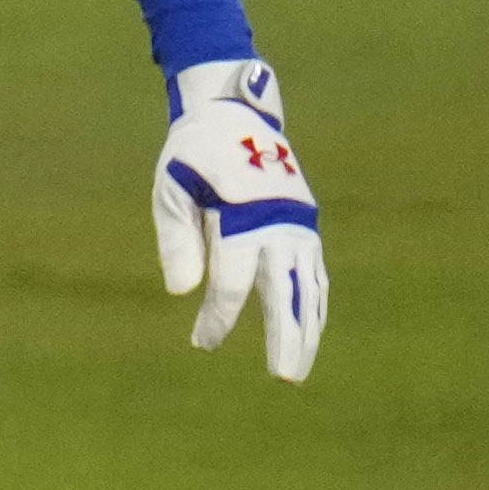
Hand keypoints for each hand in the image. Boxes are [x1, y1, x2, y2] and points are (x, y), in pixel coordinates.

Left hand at [152, 60, 325, 382]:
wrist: (235, 113)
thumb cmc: (193, 154)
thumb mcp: (172, 188)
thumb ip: (177, 239)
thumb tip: (182, 292)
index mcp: (242, 213)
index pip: (234, 280)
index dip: (220, 316)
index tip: (204, 342)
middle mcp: (279, 222)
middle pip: (287, 290)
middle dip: (286, 336)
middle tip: (283, 376)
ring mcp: (298, 222)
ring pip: (310, 286)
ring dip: (308, 328)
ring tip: (298, 368)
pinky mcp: (306, 221)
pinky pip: (316, 272)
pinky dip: (314, 304)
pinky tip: (310, 330)